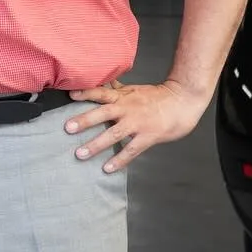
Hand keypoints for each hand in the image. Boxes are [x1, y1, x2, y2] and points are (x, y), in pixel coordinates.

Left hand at [65, 79, 211, 173]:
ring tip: (80, 154)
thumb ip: (115, 89)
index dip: (86, 92)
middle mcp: (126, 109)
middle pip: (103, 113)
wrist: (183, 101)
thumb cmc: (156, 96)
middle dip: (85, 120)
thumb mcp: (133, 89)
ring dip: (96, 145)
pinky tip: (106, 168)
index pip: (101, 92)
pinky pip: (131, 150)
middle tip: (68, 128)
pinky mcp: (147, 137)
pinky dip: (119, 160)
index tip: (70, 95)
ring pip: (114, 134)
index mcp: (122, 96)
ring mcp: (137, 124)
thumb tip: (99, 82)